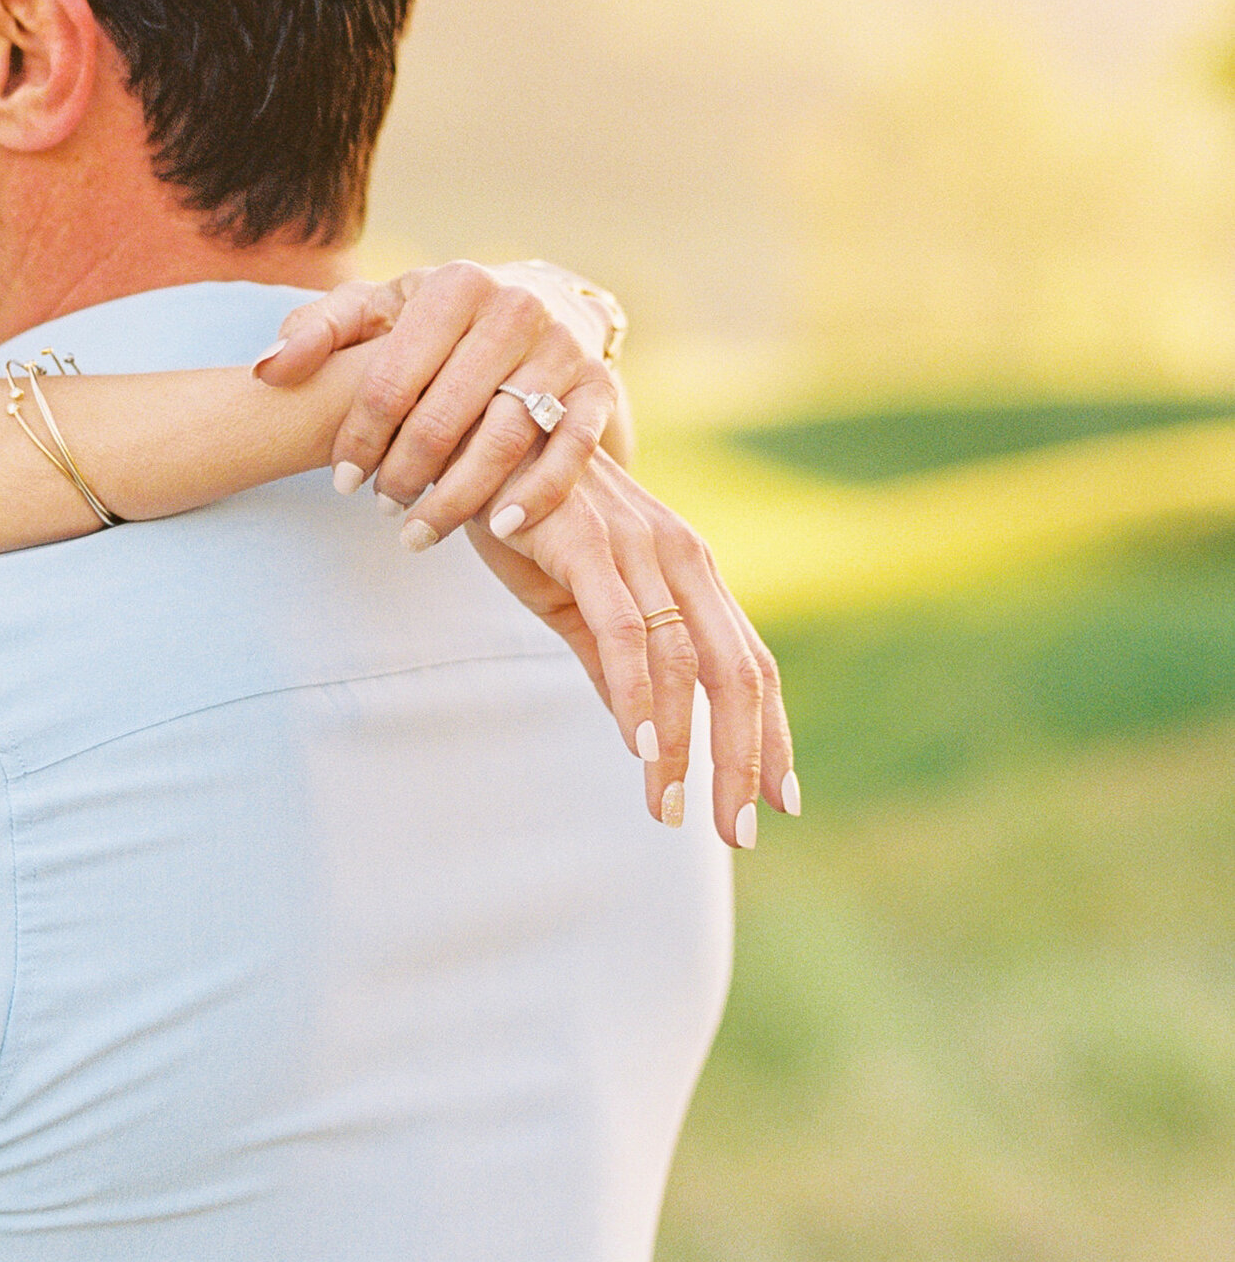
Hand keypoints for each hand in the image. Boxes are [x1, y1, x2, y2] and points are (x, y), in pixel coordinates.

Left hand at [255, 263, 622, 542]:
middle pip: (445, 414)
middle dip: (405, 473)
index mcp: (454, 285)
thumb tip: (268, 369)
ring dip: (458, 497)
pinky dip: (535, 494)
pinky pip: (569, 451)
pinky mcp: (599, 387)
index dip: (359, 436)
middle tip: (381, 509)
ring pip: (503, 439)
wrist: (539, 306)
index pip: (392, 377)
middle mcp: (515, 308)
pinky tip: (498, 529)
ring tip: (418, 533)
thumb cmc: (436, 319)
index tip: (341, 480)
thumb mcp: (376, 310)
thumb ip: (316, 330)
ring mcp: (563, 348)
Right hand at [473, 454, 795, 849]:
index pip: (750, 665)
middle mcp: (680, 559)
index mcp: (690, 573)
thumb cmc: (530, 516)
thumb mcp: (581, 599)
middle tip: (740, 831)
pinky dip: (636, 693)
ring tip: (671, 810)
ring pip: (682, 664)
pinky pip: (623, 633)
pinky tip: (638, 746)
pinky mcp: (587, 546)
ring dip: (680, 746)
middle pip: (737, 672)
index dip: (773, 735)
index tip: (782, 802)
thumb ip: (614, 662)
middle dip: (745, 760)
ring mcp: (638, 549)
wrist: (480, 431)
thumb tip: (644, 736)